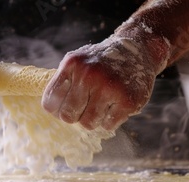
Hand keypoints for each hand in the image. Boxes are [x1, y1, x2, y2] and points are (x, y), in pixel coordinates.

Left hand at [42, 35, 169, 129]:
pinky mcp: (127, 101)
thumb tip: (51, 109)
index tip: (65, 107)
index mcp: (73, 64)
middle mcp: (89, 74)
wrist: (138, 49)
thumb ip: (63, 81)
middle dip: (75, 115)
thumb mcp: (79, 62)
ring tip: (101, 105)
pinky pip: (108, 125)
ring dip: (94, 119)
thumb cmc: (102, 61)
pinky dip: (110, 120)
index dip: (56, 110)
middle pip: (68, 116)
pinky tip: (115, 105)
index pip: (50, 102)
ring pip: (88, 123)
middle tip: (86, 107)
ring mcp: (109, 88)